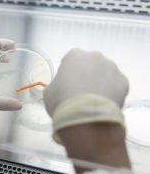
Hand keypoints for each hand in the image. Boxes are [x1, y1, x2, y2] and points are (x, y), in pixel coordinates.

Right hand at [43, 49, 130, 172]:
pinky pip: (116, 86)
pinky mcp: (124, 82)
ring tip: (93, 102)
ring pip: (105, 75)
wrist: (84, 118)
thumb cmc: (62, 101)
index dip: (68, 76)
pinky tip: (103, 105)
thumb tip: (62, 90)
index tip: (67, 88)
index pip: (71, 63)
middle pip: (90, 66)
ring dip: (100, 85)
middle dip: (87, 77)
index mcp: (74, 55)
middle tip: (81, 95)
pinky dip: (111, 94)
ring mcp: (112, 68)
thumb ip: (56, 85)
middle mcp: (95, 56)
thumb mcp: (49, 92)